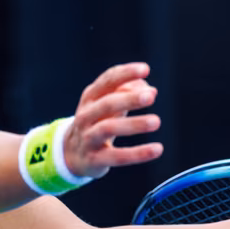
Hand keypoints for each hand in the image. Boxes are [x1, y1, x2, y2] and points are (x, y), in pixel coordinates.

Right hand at [64, 63, 162, 178]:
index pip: (107, 81)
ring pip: (109, 128)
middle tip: (150, 97)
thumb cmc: (98, 121)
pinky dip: (137, 154)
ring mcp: (88, 137)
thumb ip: (130, 92)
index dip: (125, 73)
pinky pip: (117, 157)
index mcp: (90, 97)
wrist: (72, 154)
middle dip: (129, 99)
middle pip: (107, 104)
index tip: (145, 69)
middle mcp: (86, 115)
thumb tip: (151, 90)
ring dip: (133, 124)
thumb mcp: (109, 104)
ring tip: (156, 121)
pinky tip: (157, 149)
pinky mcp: (94, 159)